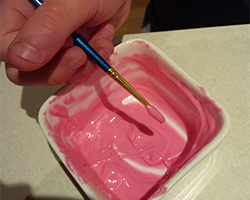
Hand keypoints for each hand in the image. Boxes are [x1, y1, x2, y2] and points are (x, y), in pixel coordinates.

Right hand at [0, 0, 130, 85]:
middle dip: (62, 68)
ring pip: (59, 72)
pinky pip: (78, 68)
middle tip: (82, 55)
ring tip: (100, 43)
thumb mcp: (73, 1)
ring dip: (84, 64)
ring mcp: (55, 42)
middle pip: (32, 70)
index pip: (9, 51)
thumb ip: (49, 26)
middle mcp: (34, 30)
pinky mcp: (73, 48)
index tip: (69, 51)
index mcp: (20, 12)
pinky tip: (103, 40)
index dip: (37, 64)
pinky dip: (94, 59)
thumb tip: (23, 59)